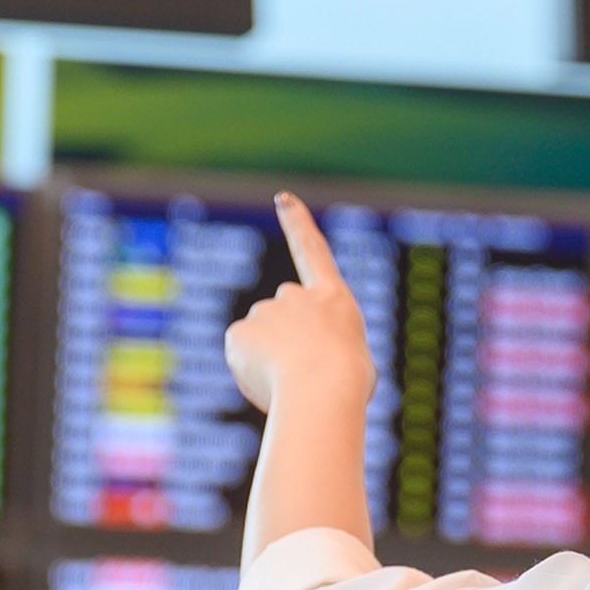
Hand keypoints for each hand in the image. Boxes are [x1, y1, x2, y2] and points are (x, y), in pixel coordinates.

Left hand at [224, 194, 375, 417]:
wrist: (324, 390)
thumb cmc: (346, 386)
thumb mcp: (350, 363)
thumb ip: (323, 347)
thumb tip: (295, 359)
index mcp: (333, 299)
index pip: (313, 252)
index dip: (297, 224)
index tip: (282, 199)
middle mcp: (296, 295)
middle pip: (282, 316)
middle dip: (286, 339)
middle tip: (303, 372)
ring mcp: (266, 311)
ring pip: (261, 341)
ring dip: (271, 361)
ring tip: (292, 382)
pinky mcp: (239, 332)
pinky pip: (241, 355)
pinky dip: (250, 370)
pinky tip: (270, 382)